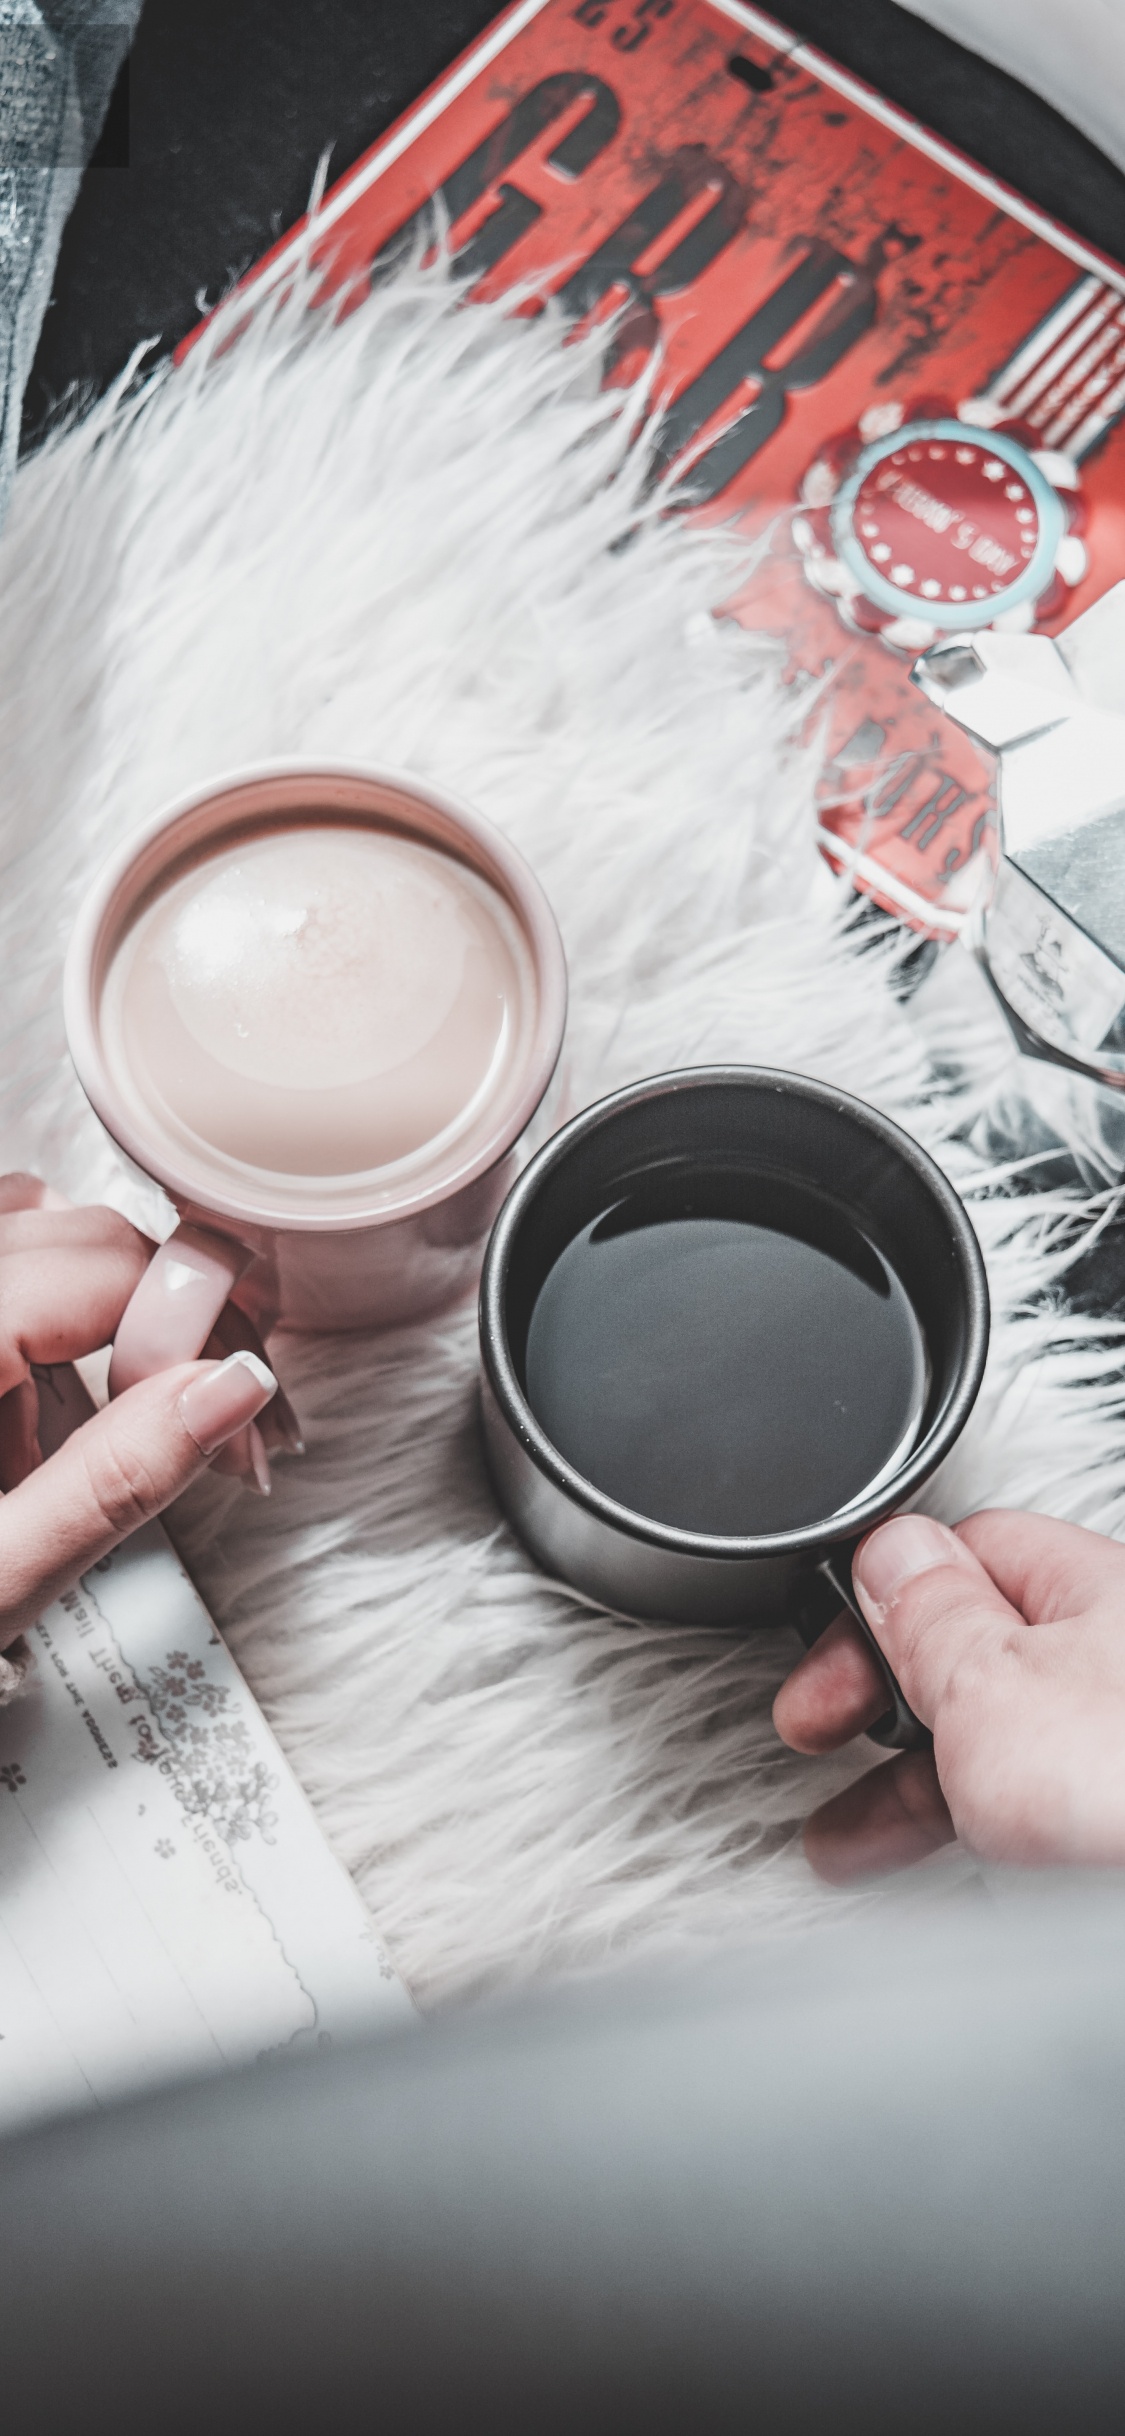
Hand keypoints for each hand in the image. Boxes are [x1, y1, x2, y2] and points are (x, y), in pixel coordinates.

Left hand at [0, 1177, 277, 1664]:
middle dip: (167, 1327)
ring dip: (97, 1314)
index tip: (243, 1414)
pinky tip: (32, 1410)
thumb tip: (229, 1389)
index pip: (104, 1269)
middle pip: (83, 1236)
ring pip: (34, 1225)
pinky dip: (34, 1313)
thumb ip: (114, 1479)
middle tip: (221, 1432)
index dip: (197, 1331)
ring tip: (93, 1437)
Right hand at [773, 1508, 1124, 1879]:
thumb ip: (932, 1614)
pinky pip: (1037, 1817)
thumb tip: (894, 1552)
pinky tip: (944, 1875)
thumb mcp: (992, 1686)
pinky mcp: (1121, 1833)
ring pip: (1008, 1746)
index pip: (972, 1553)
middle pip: (984, 1653)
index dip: (882, 1602)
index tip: (828, 1667)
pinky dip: (973, 1841)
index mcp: (1103, 1592)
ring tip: (851, 1842)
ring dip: (916, 1787)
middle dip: (887, 1703)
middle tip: (823, 1739)